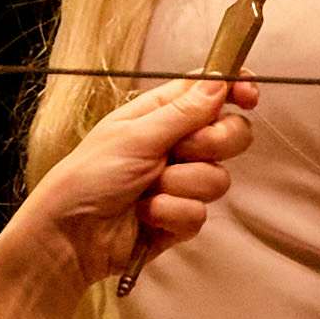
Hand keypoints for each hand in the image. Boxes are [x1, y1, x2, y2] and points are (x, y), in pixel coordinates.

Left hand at [18, 75, 251, 288]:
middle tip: (183, 151)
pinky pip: (200, 213)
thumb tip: (221, 81)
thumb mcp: (134, 136)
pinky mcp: (180, 219)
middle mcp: (175, 145)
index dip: (234, 91)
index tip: (249, 97)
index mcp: (160, 114)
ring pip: (217, 178)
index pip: (209, 93)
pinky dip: (171, 214)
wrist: (70, 237)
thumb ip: (183, 112)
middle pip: (229, 134)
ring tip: (147, 190)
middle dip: (213, 144)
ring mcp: (180, 183)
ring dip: (181, 185)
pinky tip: (146, 216)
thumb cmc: (89, 177)